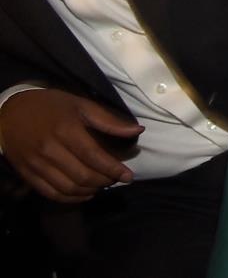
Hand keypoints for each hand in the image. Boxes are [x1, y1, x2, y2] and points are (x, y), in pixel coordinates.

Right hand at [0, 88, 140, 202]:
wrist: (10, 112)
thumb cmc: (51, 106)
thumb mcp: (81, 105)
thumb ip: (109, 121)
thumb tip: (138, 130)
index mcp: (66, 130)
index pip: (94, 156)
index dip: (113, 169)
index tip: (129, 176)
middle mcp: (50, 150)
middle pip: (82, 175)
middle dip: (104, 181)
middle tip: (116, 180)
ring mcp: (36, 164)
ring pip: (67, 188)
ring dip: (89, 191)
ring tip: (102, 186)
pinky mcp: (27, 174)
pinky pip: (50, 193)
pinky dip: (70, 198)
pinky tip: (84, 194)